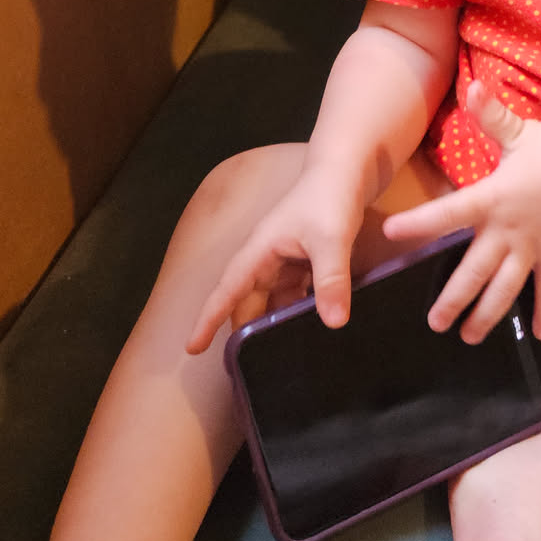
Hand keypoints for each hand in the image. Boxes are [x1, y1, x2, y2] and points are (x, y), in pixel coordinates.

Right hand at [186, 163, 363, 354]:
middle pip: (251, 303)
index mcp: (261, 250)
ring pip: (276, 302)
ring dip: (278, 325)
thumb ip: (331, 279)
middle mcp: (269, 258)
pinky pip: (299, 295)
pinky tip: (315, 330)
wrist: (349, 169)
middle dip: (248, 333)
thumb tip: (333, 323)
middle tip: (252, 371)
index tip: (191, 348)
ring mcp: (288, 261)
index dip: (209, 319)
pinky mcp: (308, 262)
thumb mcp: (331, 238)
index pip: (227, 290)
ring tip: (284, 359)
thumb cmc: (331, 196)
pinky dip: (302, 311)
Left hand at [381, 82, 540, 343]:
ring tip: (468, 337)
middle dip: (454, 299)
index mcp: (492, 198)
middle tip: (434, 322)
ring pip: (506, 289)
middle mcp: (509, 230)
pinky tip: (538, 335)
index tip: (392, 231)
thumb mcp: (519, 131)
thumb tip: (473, 87)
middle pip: (476, 271)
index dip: (419, 222)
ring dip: (488, 314)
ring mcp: (533, 248)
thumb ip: (490, 114)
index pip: (449, 212)